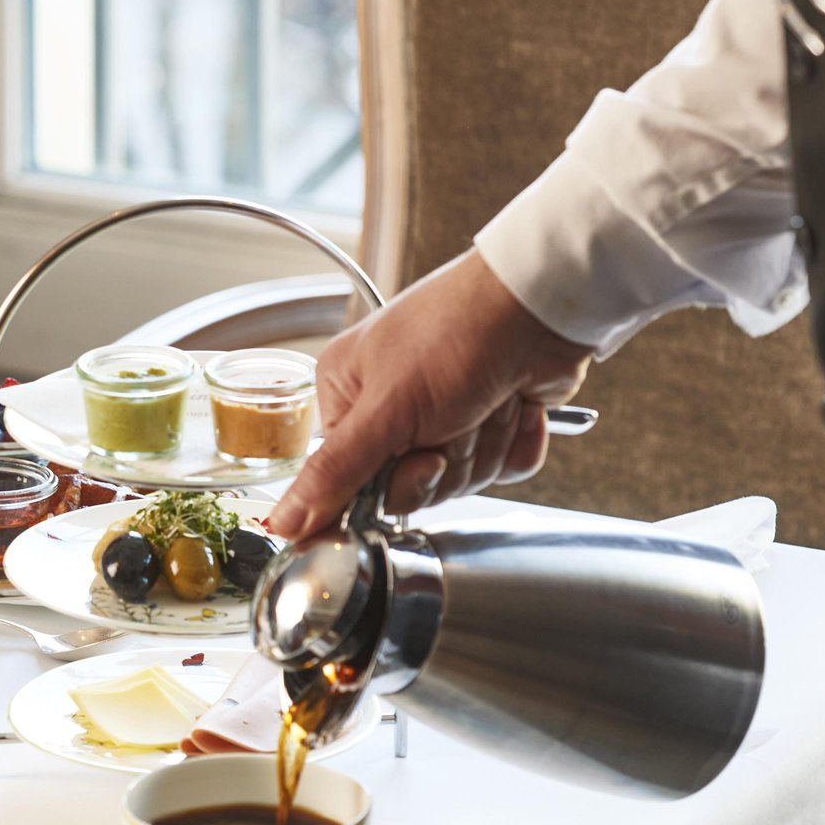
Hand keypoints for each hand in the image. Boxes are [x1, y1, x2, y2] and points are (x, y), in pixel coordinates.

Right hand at [266, 250, 594, 539]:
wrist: (541, 301)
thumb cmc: (458, 331)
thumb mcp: (385, 410)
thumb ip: (334, 474)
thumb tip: (283, 523)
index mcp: (348, 396)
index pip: (349, 480)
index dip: (385, 484)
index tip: (410, 470)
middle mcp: (391, 408)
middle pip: (409, 487)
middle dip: (445, 458)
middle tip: (455, 416)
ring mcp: (444, 417)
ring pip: (460, 481)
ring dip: (483, 443)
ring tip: (487, 398)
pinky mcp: (491, 423)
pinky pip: (502, 470)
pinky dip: (516, 443)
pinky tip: (515, 403)